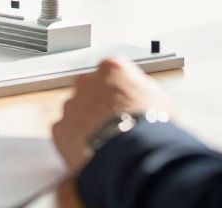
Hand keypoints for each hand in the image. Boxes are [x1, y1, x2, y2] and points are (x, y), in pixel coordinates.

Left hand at [53, 58, 175, 172]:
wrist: (131, 153)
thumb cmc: (149, 126)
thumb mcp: (161, 100)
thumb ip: (143, 91)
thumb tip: (143, 97)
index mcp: (112, 69)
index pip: (113, 73)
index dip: (123, 92)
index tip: (128, 104)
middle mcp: (87, 83)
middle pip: (92, 91)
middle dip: (102, 106)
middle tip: (117, 125)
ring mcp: (71, 105)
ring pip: (77, 112)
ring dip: (88, 124)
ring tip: (106, 143)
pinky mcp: (60, 129)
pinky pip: (67, 133)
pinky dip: (76, 142)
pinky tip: (92, 152)